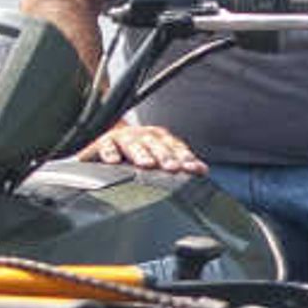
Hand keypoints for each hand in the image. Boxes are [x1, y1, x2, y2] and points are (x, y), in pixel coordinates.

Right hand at [82, 120, 206, 174]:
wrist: (109, 139)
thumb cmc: (138, 152)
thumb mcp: (158, 156)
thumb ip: (180, 163)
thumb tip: (203, 170)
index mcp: (160, 139)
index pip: (176, 147)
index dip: (186, 158)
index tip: (194, 169)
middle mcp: (143, 136)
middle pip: (156, 145)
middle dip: (165, 156)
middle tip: (172, 167)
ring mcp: (123, 138)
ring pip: (133, 144)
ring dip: (141, 154)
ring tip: (146, 164)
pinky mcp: (103, 143)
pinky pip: (106, 146)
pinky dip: (109, 152)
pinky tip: (113, 161)